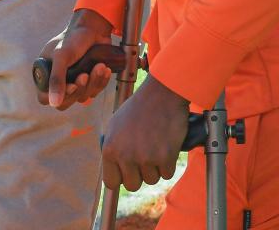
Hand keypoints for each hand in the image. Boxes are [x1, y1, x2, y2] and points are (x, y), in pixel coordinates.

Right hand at [39, 9, 113, 109]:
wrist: (93, 28)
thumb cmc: (73, 38)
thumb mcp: (62, 57)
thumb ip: (56, 79)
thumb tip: (53, 103)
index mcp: (45, 73)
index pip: (45, 98)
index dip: (59, 96)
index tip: (72, 86)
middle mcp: (58, 80)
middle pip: (66, 101)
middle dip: (79, 89)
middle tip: (85, 75)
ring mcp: (73, 81)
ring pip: (82, 97)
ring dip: (93, 83)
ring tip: (99, 66)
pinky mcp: (88, 81)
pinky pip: (94, 91)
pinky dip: (101, 81)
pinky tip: (104, 68)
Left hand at [101, 75, 188, 191]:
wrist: (161, 94)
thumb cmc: (138, 108)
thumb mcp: (115, 125)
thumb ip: (113, 148)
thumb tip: (113, 170)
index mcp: (110, 149)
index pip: (111, 182)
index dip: (121, 178)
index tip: (128, 172)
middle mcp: (126, 156)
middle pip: (132, 185)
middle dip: (139, 174)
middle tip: (144, 157)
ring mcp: (146, 158)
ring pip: (151, 180)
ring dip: (155, 167)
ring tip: (155, 146)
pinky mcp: (165, 158)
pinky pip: (166, 174)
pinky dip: (168, 163)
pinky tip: (165, 145)